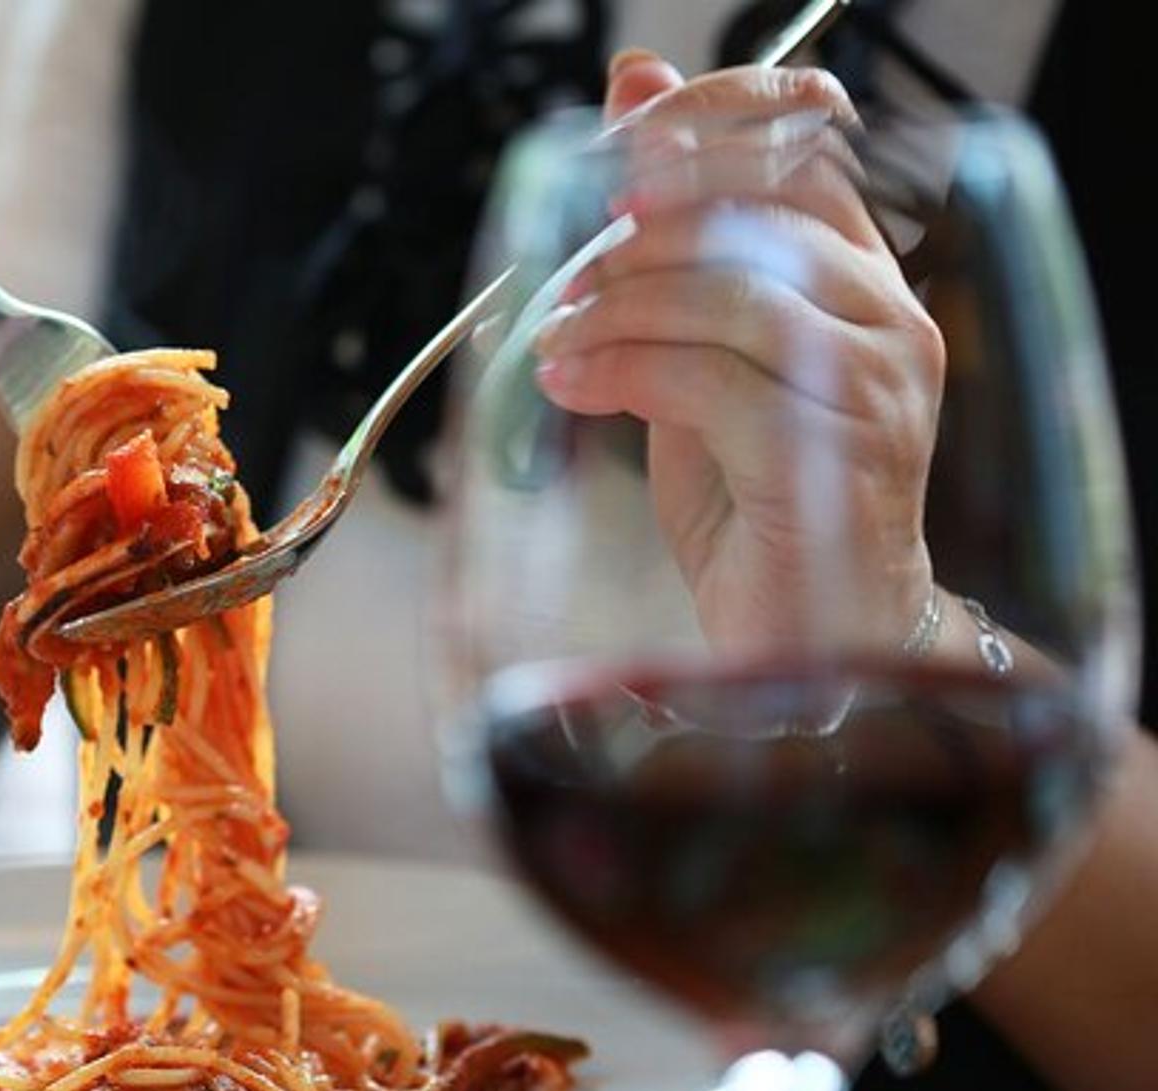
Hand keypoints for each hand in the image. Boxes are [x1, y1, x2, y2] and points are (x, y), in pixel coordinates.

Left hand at [533, 53, 946, 652]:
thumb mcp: (694, 360)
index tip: (613, 150)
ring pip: (733, 295)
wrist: (809, 641)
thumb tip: (630, 96)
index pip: (802, 143)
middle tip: (562, 282)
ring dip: (617, 311)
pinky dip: (622, 373)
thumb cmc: (756, 502)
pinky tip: (571, 387)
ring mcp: (875, 387)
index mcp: (860, 280)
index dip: (703, 122)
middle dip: (636, 238)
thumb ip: (669, 251)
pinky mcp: (834, 457)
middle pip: (756, 212)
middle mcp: (888, 319)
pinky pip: (713, 382)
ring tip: (556, 345)